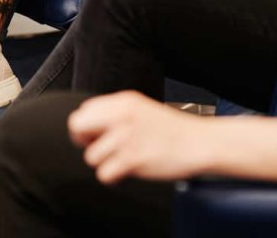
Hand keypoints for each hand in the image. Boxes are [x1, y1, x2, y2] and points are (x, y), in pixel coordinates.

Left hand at [69, 91, 203, 183]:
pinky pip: (104, 174)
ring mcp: (127, 136)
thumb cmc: (171, 130)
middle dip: (85, 141)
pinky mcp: (133, 158)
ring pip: (90, 156)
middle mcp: (122, 115)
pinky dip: (114, 176)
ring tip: (124, 159)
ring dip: (105, 162)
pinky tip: (129, 169)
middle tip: (103, 148)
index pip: (84, 110)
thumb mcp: (141, 110)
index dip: (87, 126)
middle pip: (77, 127)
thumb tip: (87, 126)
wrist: (198, 142)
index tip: (98, 135)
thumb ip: (116, 113)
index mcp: (124, 101)